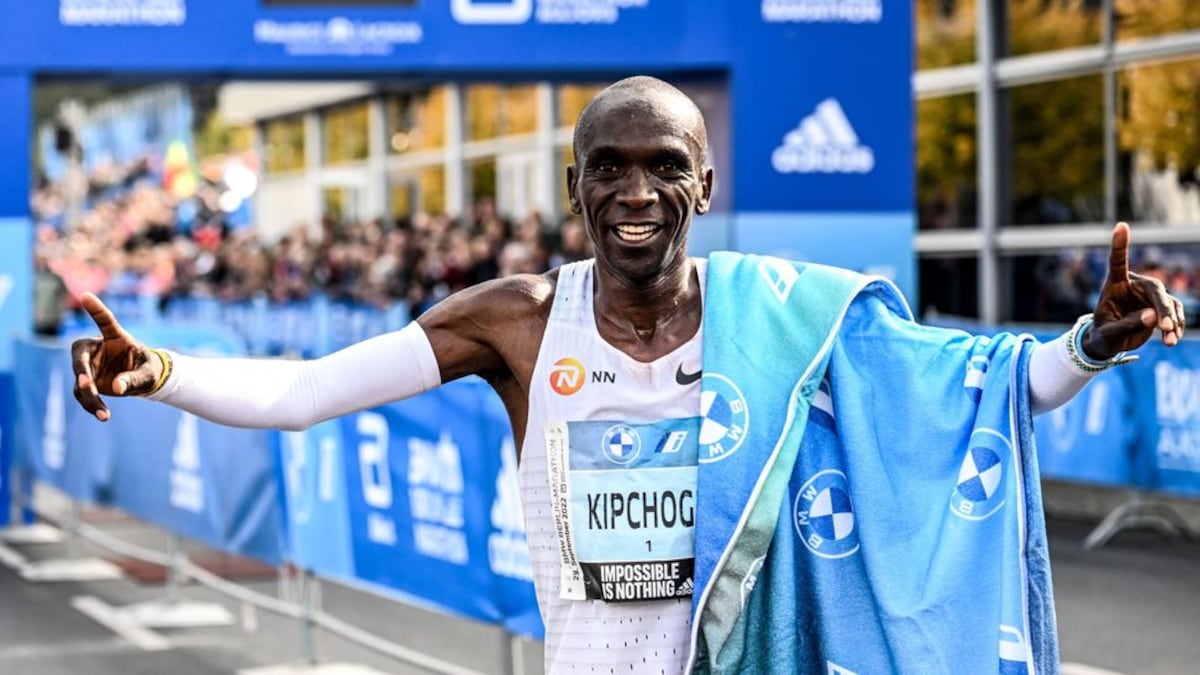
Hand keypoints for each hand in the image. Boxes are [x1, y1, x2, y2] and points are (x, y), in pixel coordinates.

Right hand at [71, 292, 163, 421]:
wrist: (145, 380)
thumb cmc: (150, 369)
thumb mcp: (149, 374)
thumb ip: (134, 378)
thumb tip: (116, 387)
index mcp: (116, 337)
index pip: (104, 321)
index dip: (96, 309)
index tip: (85, 295)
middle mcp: (97, 348)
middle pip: (80, 355)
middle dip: (81, 370)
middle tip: (86, 384)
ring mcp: (90, 365)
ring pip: (80, 379)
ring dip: (88, 396)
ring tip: (103, 413)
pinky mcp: (87, 381)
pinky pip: (83, 394)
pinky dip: (91, 405)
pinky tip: (104, 415)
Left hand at [1083, 222, 1185, 359]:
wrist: (1110, 343)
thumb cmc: (1103, 335)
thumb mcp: (1108, 333)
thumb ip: (1127, 325)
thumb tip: (1153, 317)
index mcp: (1114, 285)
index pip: (1117, 262)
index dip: (1120, 244)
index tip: (1121, 225)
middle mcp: (1134, 286)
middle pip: (1156, 289)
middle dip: (1163, 308)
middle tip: (1166, 327)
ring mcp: (1149, 296)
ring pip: (1169, 302)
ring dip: (1173, 321)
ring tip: (1170, 341)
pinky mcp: (1160, 307)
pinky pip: (1175, 312)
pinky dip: (1177, 326)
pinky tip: (1173, 339)